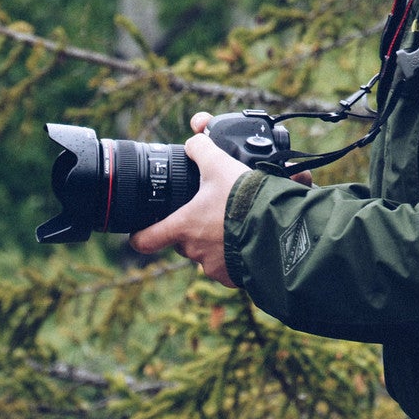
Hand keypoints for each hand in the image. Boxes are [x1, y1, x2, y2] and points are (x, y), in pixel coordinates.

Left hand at [130, 111, 251, 285]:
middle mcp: (194, 250)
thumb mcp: (219, 164)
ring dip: (217, 240)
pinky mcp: (234, 277)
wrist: (278, 226)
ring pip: (207, 252)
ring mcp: (214, 266)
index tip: (140, 231)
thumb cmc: (244, 197)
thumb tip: (193, 141)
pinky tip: (248, 237)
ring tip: (236, 222)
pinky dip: (235, 253)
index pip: (145, 241)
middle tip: (212, 211)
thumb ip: (201, 149)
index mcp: (184, 226)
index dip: (139, 236)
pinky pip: (229, 265)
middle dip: (195, 228)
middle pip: (183, 240)